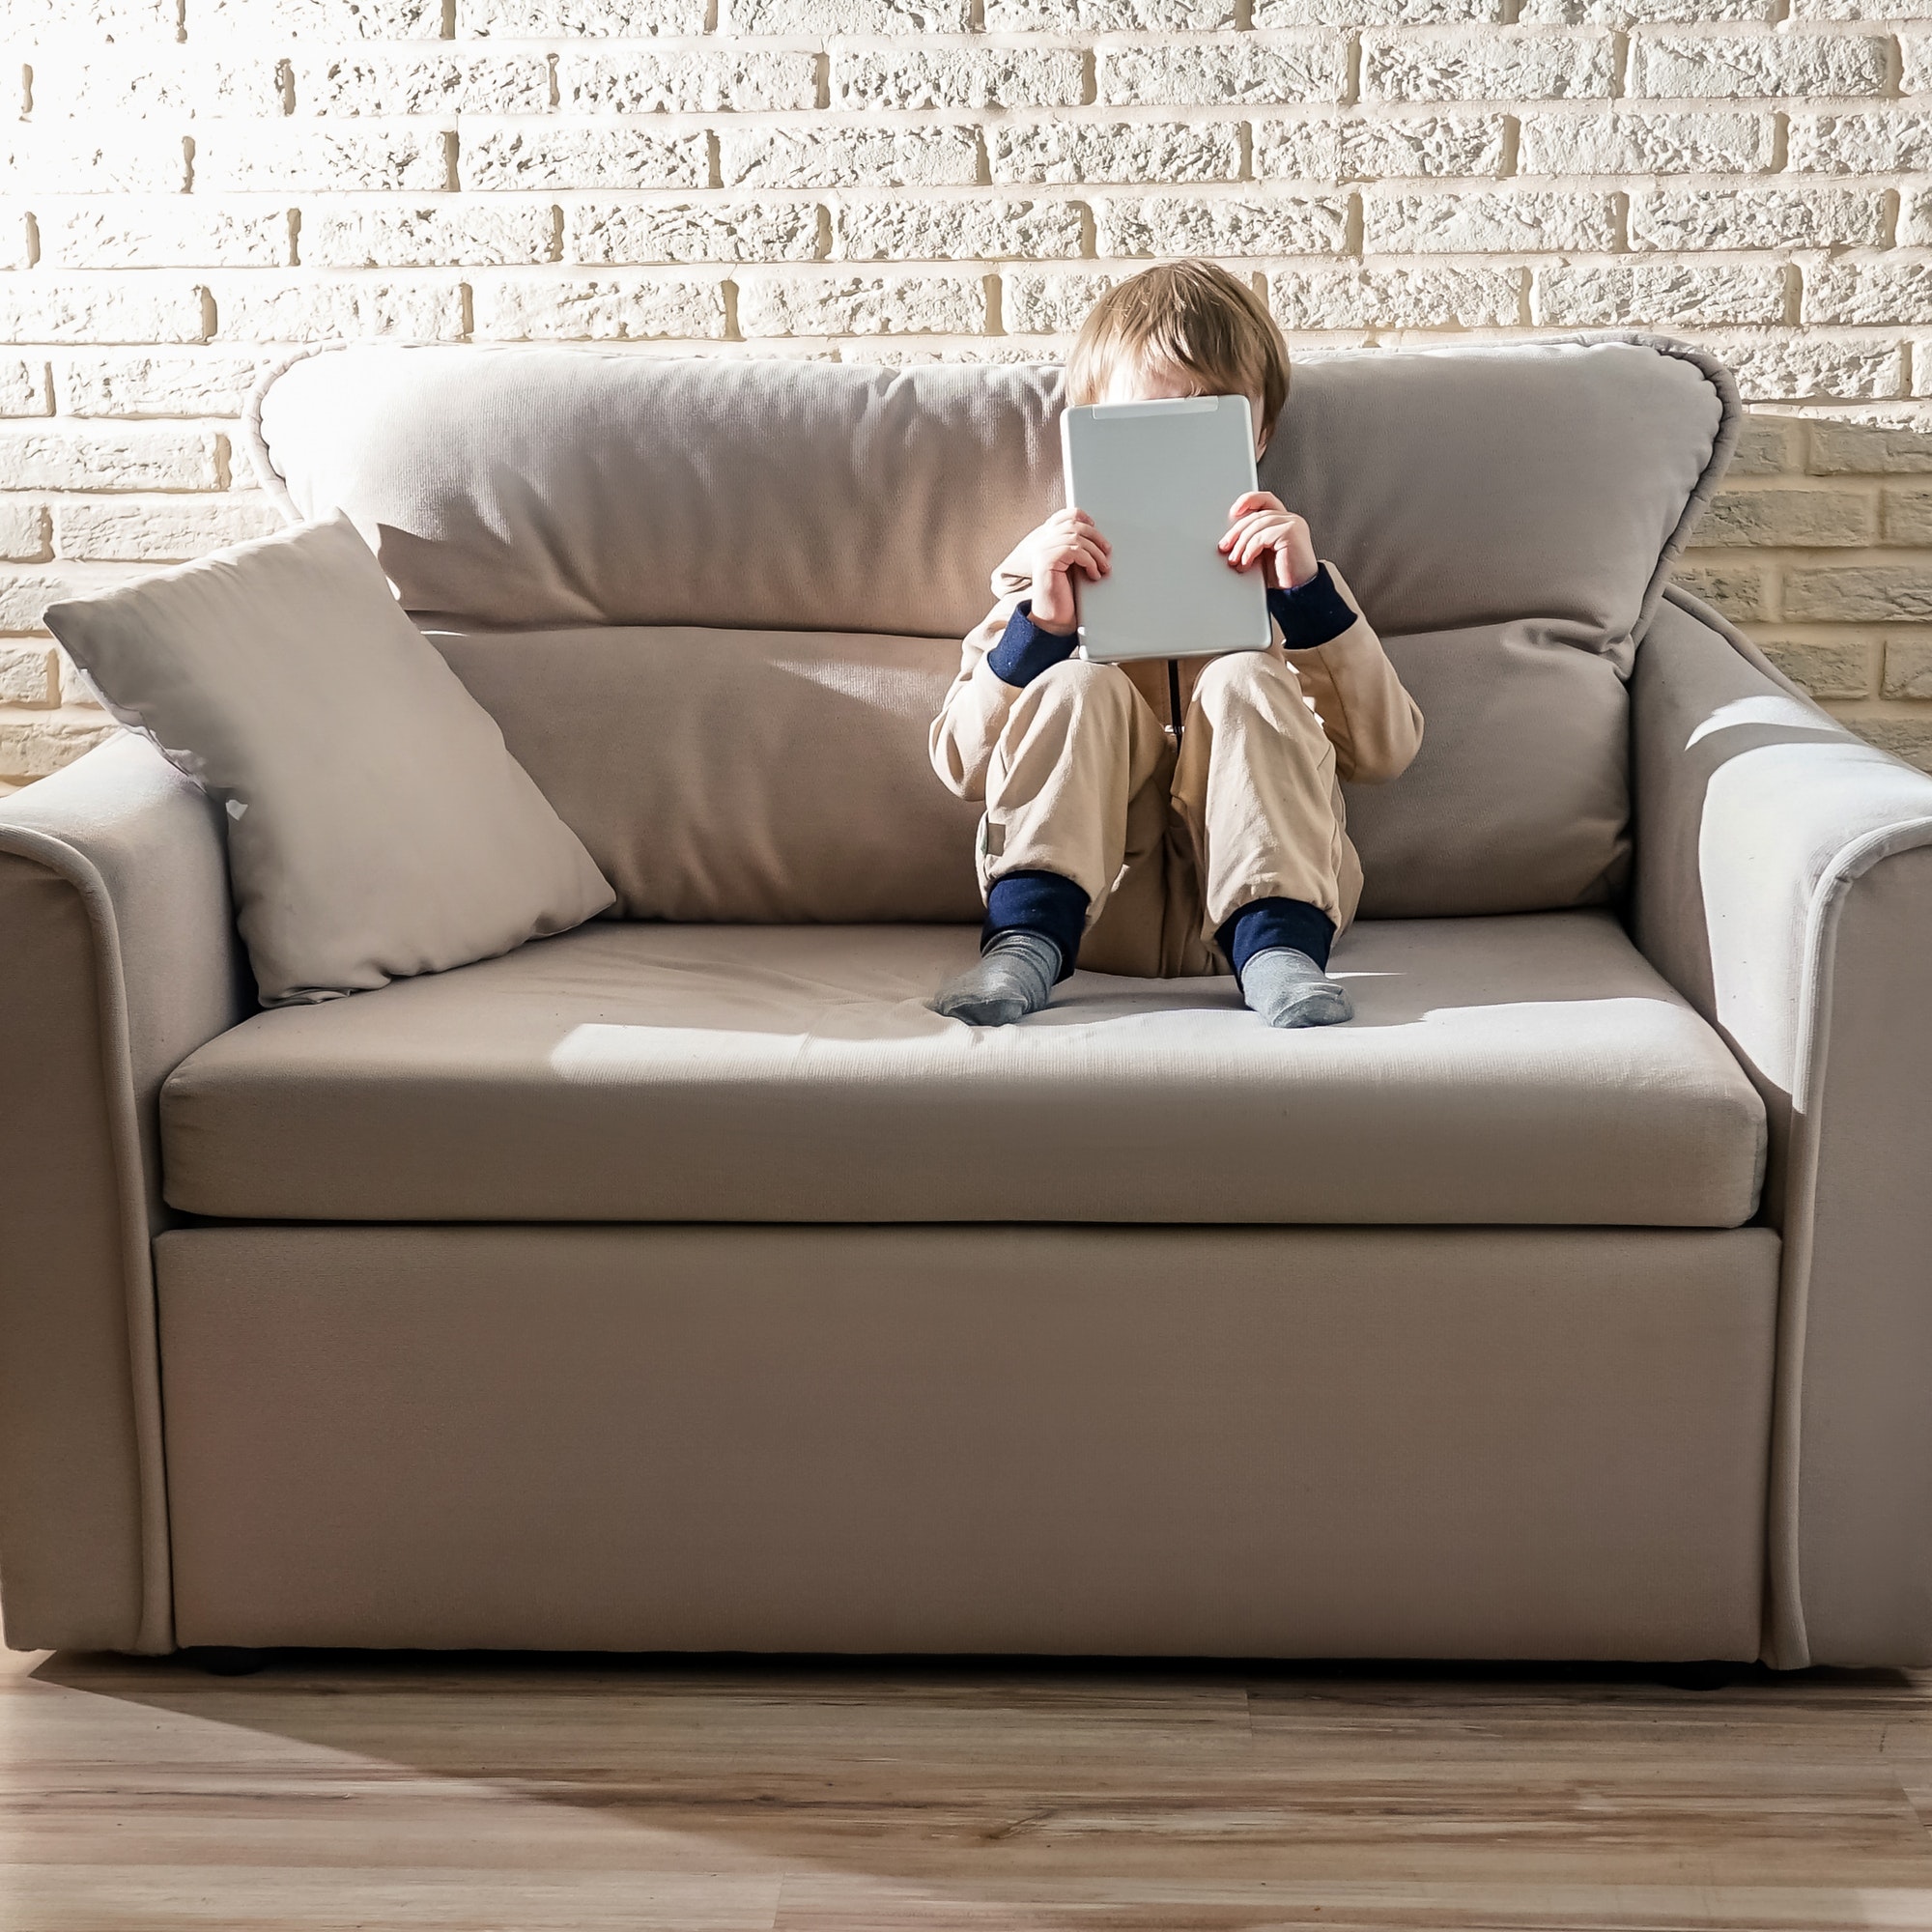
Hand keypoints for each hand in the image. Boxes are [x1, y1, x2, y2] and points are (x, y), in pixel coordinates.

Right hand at [1020, 508, 1109, 634]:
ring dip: (1096, 552)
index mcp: (1046, 541)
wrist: (1054, 618)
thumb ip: (1078, 548)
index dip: (1082, 516)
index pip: (1063, 516)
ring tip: (1103, 566)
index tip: (1096, 527)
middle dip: (1095, 537)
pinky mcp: (1047, 561)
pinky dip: (1089, 561)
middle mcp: (1041, 543)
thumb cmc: (1065, 594)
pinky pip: (1075, 551)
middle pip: (1073, 525)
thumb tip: (1097, 536)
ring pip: (1077, 537)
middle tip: (1107, 551)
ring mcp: (1042, 551)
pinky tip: (1093, 574)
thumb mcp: (1074, 565)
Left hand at [1219, 491, 1317, 591]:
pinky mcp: (1291, 533)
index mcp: (1284, 521)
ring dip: (1241, 545)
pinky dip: (1249, 550)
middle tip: (1224, 547)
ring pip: (1257, 525)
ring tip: (1234, 560)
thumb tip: (1230, 537)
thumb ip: (1253, 539)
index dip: (1249, 500)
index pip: (1265, 500)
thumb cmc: (1282, 575)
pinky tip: (1245, 563)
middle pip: (1257, 515)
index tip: (1233, 511)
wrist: (1298, 591)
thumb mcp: (1263, 552)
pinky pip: (1262, 537)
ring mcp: (1293, 524)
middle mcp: (1290, 519)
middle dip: (1237, 532)